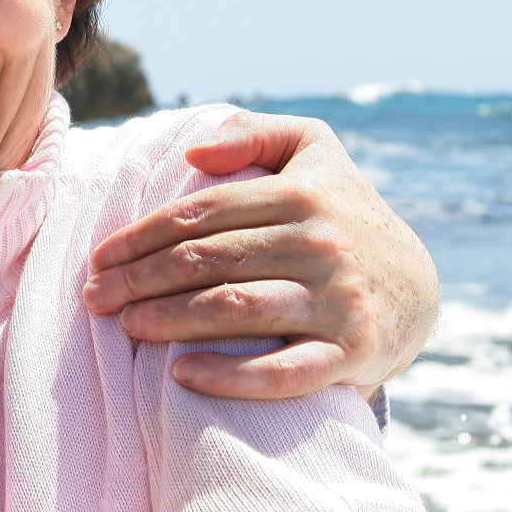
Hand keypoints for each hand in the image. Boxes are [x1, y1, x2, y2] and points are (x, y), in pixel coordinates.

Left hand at [82, 110, 437, 400]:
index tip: (99, 259)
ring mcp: (337, 301)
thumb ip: (255, 134)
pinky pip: (283, 372)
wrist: (416, 285)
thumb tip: (195, 150)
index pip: (199, 214)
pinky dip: (230, 377)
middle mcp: (320, 244)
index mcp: (300, 195)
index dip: (140, 237)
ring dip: (169, 320)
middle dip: (139, 280)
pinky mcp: (351, 353)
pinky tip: (182, 375)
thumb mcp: (312, 149)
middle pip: (206, 261)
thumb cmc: (342, 212)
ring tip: (126, 326)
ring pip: (235, 309)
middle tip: (95, 298)